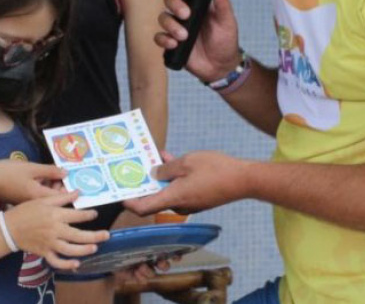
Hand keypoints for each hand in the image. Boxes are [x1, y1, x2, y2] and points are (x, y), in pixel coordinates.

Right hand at [0, 160, 65, 203]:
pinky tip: (38, 177)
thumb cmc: (7, 172)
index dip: (68, 188)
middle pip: (54, 199)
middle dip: (59, 186)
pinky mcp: (20, 201)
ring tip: (49, 172)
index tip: (70, 177)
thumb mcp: (31, 168)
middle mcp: (35, 204)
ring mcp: (27, 203)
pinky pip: (35, 196)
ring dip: (49, 186)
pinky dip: (39, 188)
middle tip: (60, 172)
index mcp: (39, 196)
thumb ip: (50, 171)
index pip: (61, 197)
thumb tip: (66, 173)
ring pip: (44, 197)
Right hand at [4, 191, 108, 270]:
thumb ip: (62, 197)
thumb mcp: (42, 200)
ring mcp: (50, 243)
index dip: (88, 215)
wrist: (9, 228)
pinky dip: (66, 265)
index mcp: (55, 215)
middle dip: (94, 236)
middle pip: (78, 235)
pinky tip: (76, 263)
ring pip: (70, 250)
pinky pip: (57, 261)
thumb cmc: (26, 211)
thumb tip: (78, 192)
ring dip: (84, 250)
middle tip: (106, 235)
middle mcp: (55, 230)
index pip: (76, 216)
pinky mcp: (44, 252)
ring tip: (95, 248)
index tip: (95, 214)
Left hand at [124, 152, 251, 215]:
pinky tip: (172, 159)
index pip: (143, 208)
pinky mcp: (199, 199)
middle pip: (154, 197)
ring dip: (160, 175)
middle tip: (134, 167)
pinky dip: (173, 177)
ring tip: (155, 155)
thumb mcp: (186, 162)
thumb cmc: (216, 170)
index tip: (119, 193)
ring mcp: (190, 203)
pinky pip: (179, 189)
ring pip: (168, 190)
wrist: (245, 180)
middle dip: (145, 182)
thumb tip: (153, 172)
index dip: (129, 202)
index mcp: (173, 198)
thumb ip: (166, 168)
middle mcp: (179, 205)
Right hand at [156, 0, 240, 80]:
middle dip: (174, 4)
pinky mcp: (171, 42)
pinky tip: (174, 44)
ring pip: (163, 17)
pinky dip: (163, 39)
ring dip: (170, 25)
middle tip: (186, 15)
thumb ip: (223, 4)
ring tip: (184, 35)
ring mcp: (176, 27)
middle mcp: (184, 13)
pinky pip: (159, 37)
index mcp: (198, 4)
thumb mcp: (227, 22)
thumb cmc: (225, 41)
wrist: (220, 66)